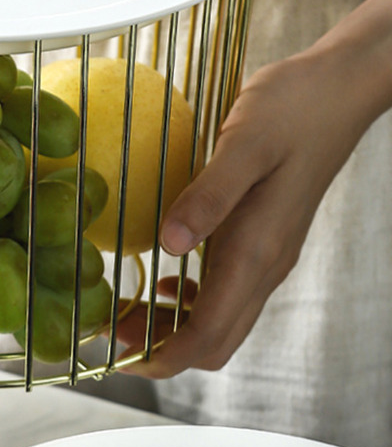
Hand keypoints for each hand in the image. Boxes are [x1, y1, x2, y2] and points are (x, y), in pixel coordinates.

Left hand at [117, 41, 380, 376]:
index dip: (161, 355)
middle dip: (161, 349)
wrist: (336, 90)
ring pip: (220, 318)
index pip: (208, 334)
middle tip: (110, 331)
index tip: (117, 356)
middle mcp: (266, 265)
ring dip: (173, 326)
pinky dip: (191, 297)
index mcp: (257, 251)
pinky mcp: (265, 237)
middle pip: (213, 340)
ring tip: (127, 308)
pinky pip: (227, 288)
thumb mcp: (244, 143)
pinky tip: (167, 270)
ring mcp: (269, 254)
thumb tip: (169, 244)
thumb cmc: (293, 110)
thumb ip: (209, 195)